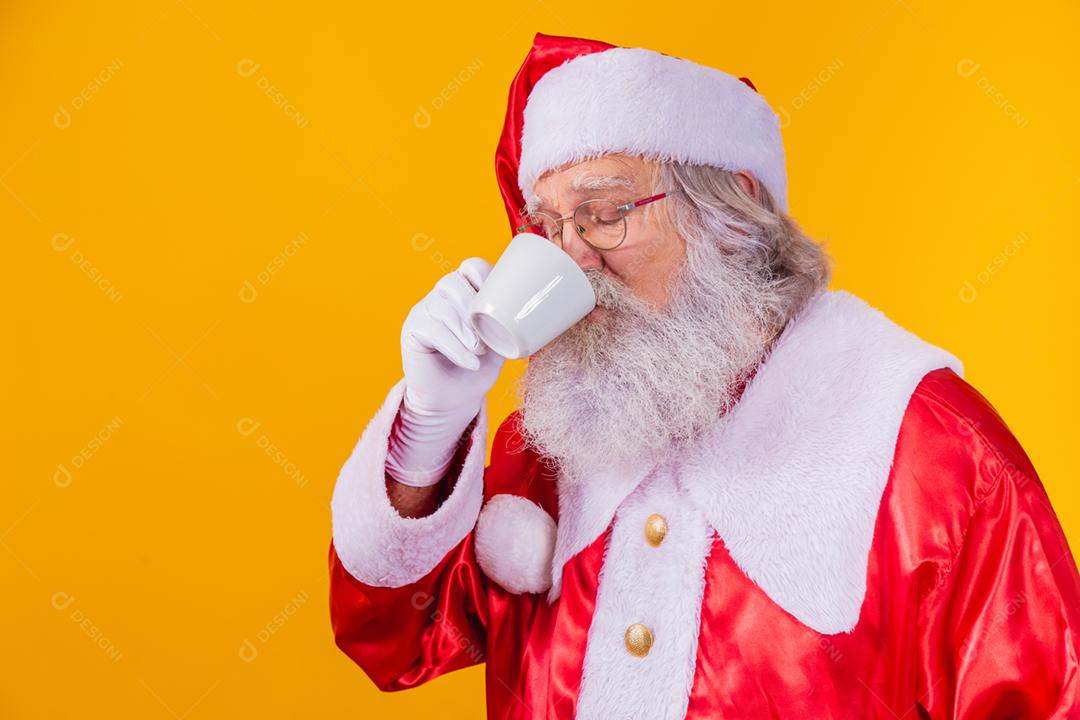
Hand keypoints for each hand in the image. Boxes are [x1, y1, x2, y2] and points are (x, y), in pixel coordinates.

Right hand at [400, 257, 505, 415]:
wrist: (454, 400)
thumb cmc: (478, 367)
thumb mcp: (501, 343)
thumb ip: (509, 324)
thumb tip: (533, 316)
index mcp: (465, 291)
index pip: (471, 267)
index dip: (484, 275)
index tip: (499, 298)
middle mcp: (441, 296)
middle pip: (452, 282)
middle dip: (472, 307)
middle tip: (486, 338)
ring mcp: (424, 311)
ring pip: (441, 308)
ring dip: (465, 331)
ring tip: (479, 352)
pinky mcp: (411, 330)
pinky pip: (431, 330)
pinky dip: (454, 348)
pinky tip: (470, 362)